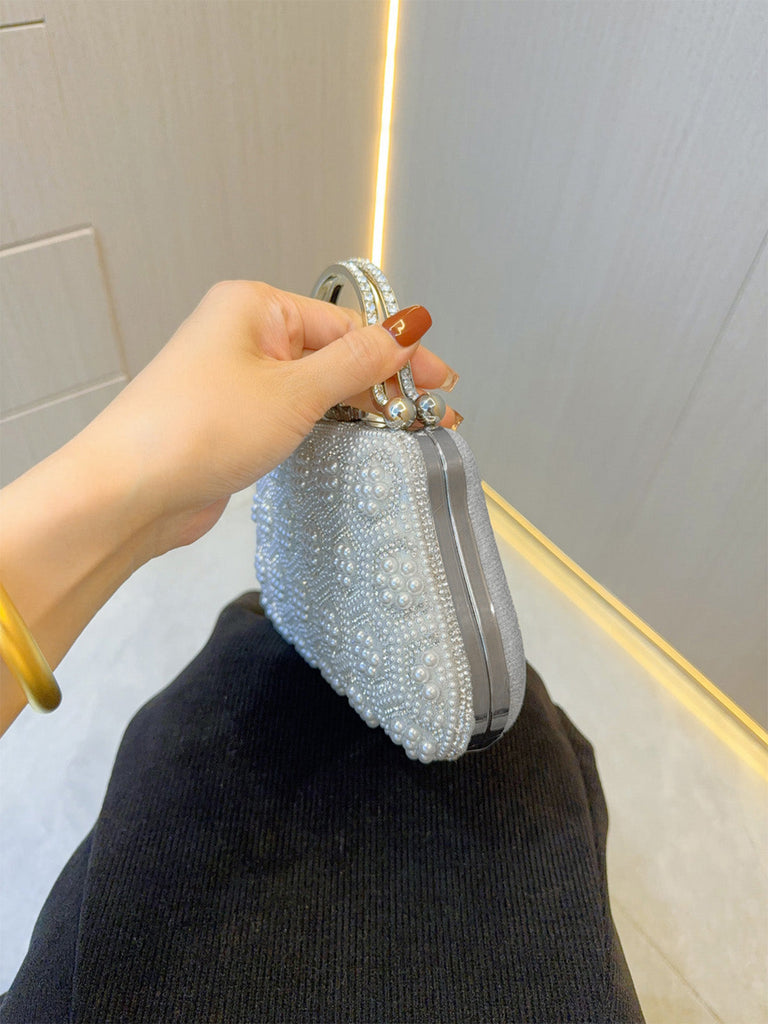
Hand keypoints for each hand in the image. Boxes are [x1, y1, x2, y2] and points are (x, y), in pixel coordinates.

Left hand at [86, 280, 458, 556]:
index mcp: (256, 308)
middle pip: (334, 353)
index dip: (397, 354)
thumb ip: (357, 362)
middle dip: (383, 383)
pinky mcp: (234, 421)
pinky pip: (294, 415)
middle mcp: (246, 337)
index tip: (439, 382)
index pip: (347, 324)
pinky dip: (327, 427)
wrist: (129, 493)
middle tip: (430, 414)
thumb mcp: (294, 391)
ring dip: (359, 408)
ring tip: (406, 431)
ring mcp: (238, 380)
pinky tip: (358, 441)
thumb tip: (408, 330)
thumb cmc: (199, 430)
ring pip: (315, 387)